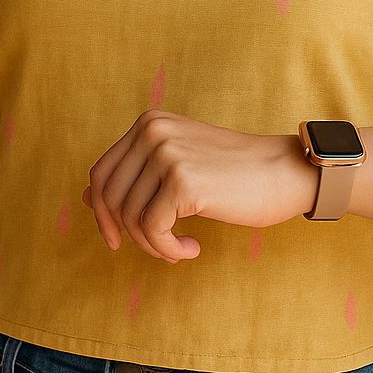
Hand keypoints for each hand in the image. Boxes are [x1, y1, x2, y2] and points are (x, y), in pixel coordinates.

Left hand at [83, 110, 315, 262]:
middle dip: (124, 232)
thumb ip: (135, 177)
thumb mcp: (179, 166)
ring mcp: (166, 154)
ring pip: (130, 218)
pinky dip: (167, 249)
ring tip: (179, 248)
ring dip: (153, 245)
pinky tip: (191, 250)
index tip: (116, 239)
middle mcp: (153, 131)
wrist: (286, 172)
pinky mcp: (182, 182)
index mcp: (150, 122)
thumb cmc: (236, 175)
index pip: (101, 173)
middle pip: (109, 197)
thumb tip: (87, 197)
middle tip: (156, 248)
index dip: (101, 212)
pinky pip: (153, 231)